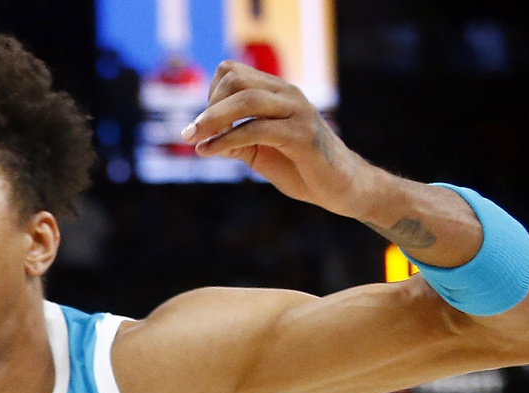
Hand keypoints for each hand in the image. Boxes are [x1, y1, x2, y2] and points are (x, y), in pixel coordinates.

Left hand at [179, 62, 363, 213]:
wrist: (338, 185)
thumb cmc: (298, 165)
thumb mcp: (258, 152)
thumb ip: (234, 141)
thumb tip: (203, 139)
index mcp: (277, 92)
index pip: (232, 72)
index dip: (211, 95)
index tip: (205, 125)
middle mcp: (287, 94)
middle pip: (236, 80)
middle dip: (208, 107)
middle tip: (190, 134)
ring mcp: (297, 111)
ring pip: (246, 100)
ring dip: (212, 120)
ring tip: (192, 140)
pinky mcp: (302, 135)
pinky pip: (256, 129)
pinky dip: (226, 140)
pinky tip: (209, 151)